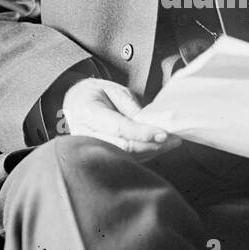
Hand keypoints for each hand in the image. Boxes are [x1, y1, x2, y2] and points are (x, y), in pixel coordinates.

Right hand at [62, 78, 181, 159]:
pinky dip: (144, 154)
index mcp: (88, 113)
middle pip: (124, 147)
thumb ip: (130, 107)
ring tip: (172, 143)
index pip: (119, 128)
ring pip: (126, 157)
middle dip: (152, 145)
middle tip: (174, 140)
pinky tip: (158, 147)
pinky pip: (125, 159)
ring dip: (151, 151)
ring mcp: (91, 149)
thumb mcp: (113, 90)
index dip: (143, 133)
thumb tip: (150, 124)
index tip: (163, 133)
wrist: (74, 103)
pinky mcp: (99, 156)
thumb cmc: (94, 94)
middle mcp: (86, 135)